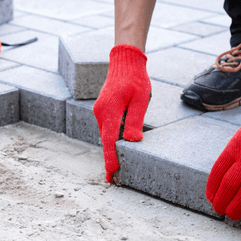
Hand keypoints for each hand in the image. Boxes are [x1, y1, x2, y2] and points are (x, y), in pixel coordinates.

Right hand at [93, 44, 150, 182]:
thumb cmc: (135, 79)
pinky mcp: (103, 110)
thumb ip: (135, 120)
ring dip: (111, 150)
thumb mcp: (140, 99)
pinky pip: (107, 128)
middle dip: (109, 159)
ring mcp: (100, 111)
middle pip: (106, 141)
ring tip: (116, 167)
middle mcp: (101, 113)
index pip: (109, 141)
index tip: (111, 174)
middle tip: (114, 179)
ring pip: (106, 135)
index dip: (110, 159)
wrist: (125, 62)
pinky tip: (118, 147)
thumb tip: (132, 141)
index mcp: (110, 111)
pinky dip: (111, 139)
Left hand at [206, 75, 240, 219]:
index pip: (218, 171)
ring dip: (237, 206)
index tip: (210, 197)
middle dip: (222, 200)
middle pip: (229, 184)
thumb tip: (234, 163)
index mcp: (236, 145)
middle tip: (220, 210)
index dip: (212, 187)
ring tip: (232, 216)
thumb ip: (240, 147)